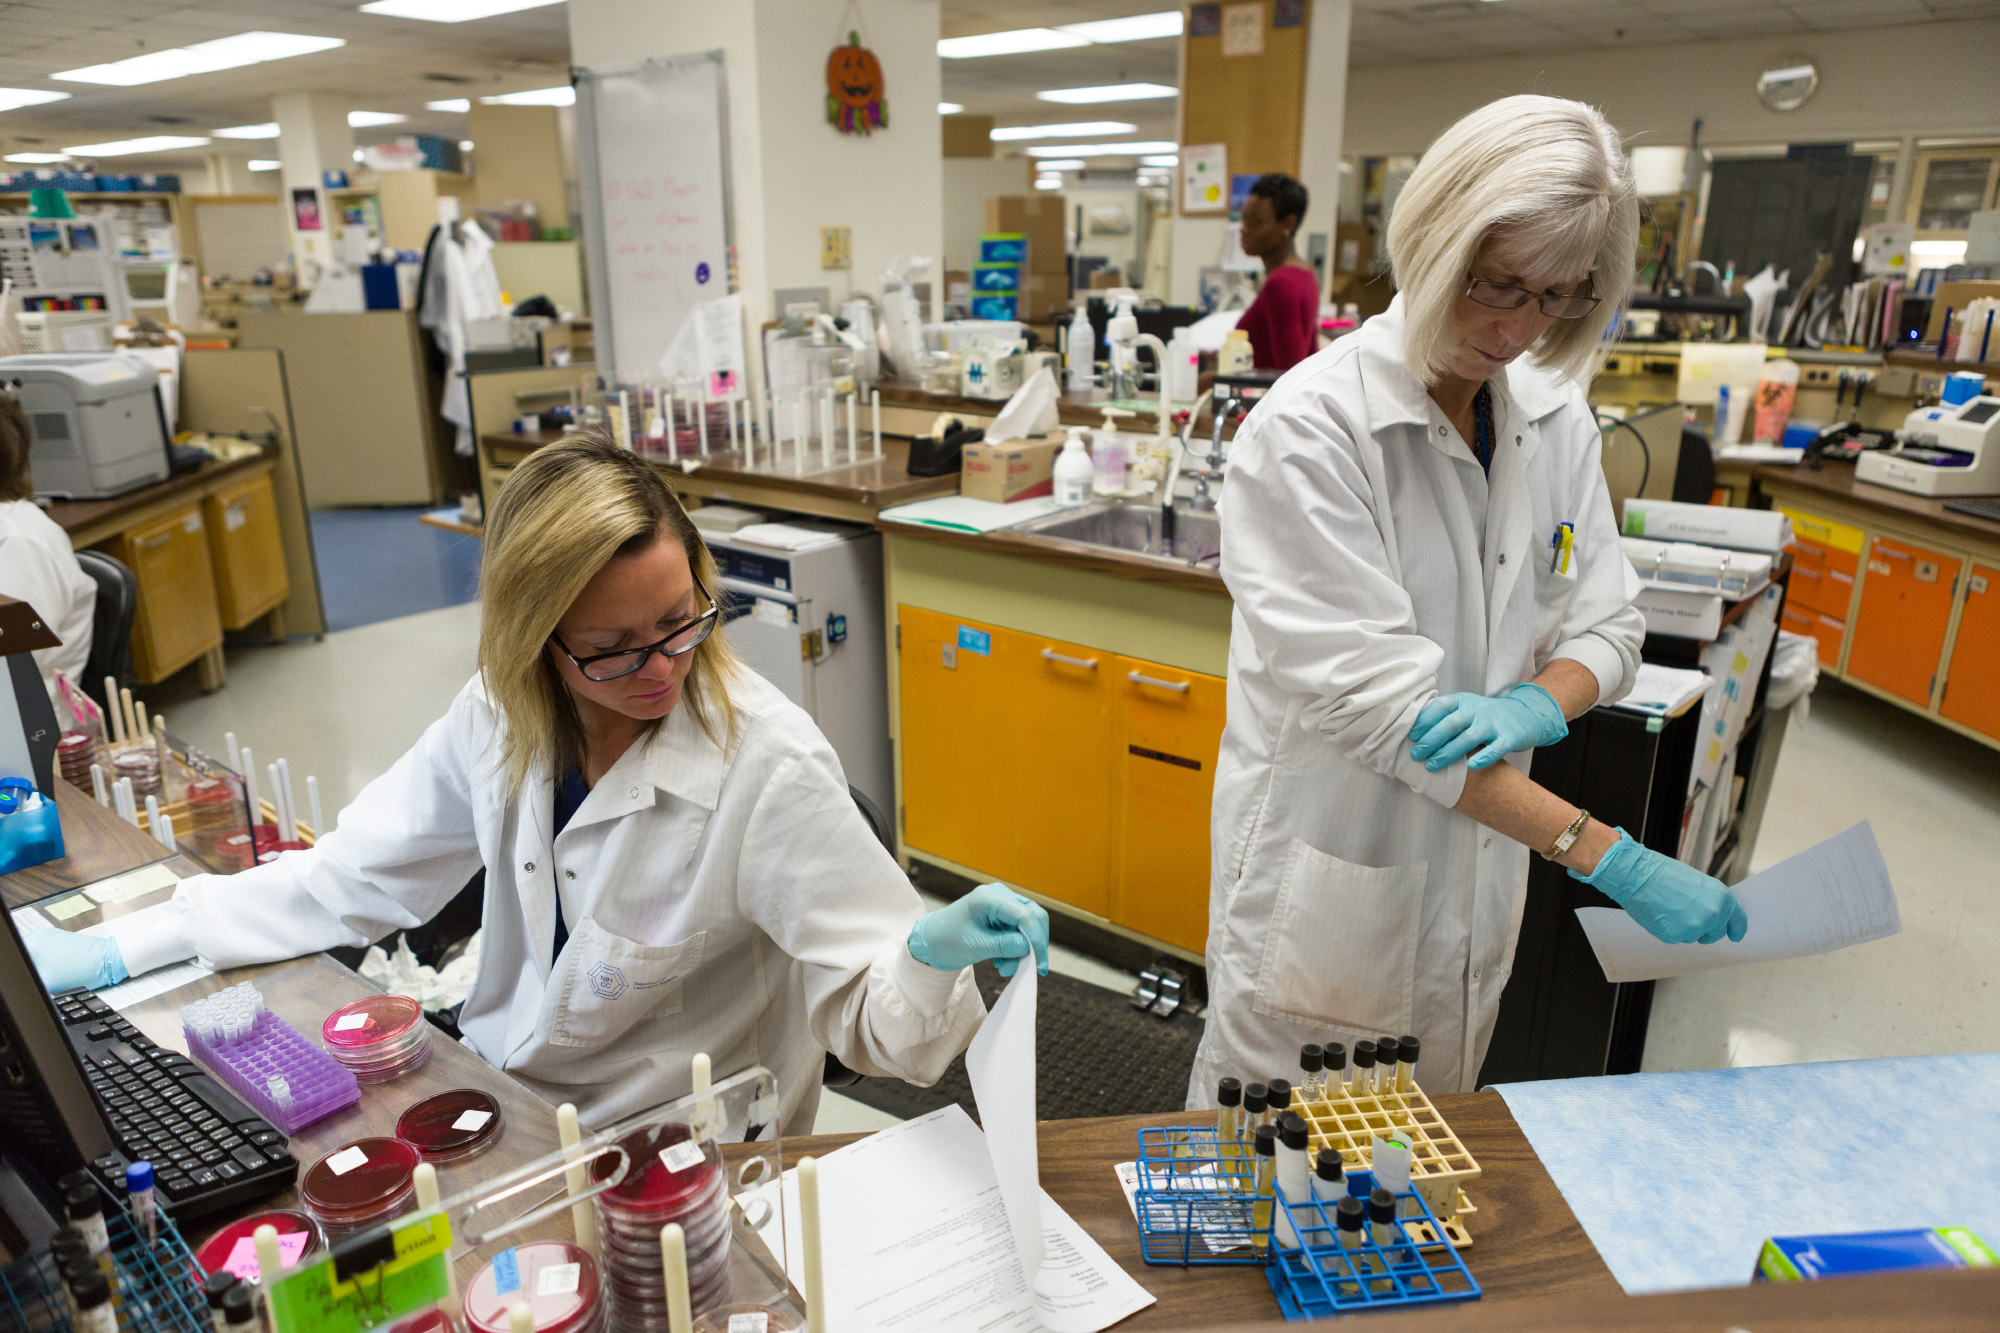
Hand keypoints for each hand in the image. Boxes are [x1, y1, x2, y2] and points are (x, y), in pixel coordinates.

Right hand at [25, 928, 128, 992]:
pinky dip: (46, 962)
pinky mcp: (63, 940)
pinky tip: (55, 971)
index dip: (17, 971)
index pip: (15, 957)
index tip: (23, 979)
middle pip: (23, 955)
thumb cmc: (78, 970)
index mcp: (31, 943)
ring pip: (35, 955)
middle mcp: (39, 935)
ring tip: (47, 976)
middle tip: (39, 979)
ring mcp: (52, 935)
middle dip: (26, 968)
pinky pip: (46, 952)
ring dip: (36, 966)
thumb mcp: (46, 981)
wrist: (108, 960)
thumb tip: (21, 984)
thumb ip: (29, 981)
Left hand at [907, 884, 1049, 976]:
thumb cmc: (947, 940)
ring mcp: (1001, 904)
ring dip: (1023, 949)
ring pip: (1028, 925)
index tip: (1038, 963)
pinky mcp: (1002, 915)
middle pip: (1032, 916)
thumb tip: (1030, 947)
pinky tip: (1003, 962)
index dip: (1035, 938)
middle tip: (1031, 968)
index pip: (1024, 915)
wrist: (931, 942)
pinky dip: (1016, 948)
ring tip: (1006, 968)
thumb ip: (1004, 945)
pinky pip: (1019, 931)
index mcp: (989, 898)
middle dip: (1033, 944)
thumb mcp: (975, 946)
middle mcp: (999, 895)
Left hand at [1409, 683, 1568, 771]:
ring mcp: (1493, 723)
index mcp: (1463, 701)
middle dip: (1431, 740)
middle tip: (1416, 755)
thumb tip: (1414, 735)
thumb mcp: (1465, 709)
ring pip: (1468, 738)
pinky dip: (1483, 757)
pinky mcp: (1509, 737)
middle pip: (1451, 724)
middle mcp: (1477, 710)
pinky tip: (1470, 767)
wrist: (1524, 714)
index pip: (1440, 707)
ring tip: (1432, 766)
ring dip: (1448, 753)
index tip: (1412, 736)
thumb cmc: (1485, 716)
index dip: (1424, 721)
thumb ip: (1445, 717)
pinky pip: (1495, 748)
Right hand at [1572, 829, 1748, 944]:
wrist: (1638, 876)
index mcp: (1722, 899)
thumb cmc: (1664, 874)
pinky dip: (1669, 930)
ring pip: (1693, 936)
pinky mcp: (1675, 937)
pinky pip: (1676, 938)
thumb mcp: (1699, 884)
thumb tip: (1713, 917)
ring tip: (1669, 908)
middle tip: (1688, 916)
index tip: (1735, 935)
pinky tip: (1660, 914)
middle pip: (1715, 934)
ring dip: (1684, 928)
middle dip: (1705, 930)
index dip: (1735, 929)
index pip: (1737, 920)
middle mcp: (1713, 915)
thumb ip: (1711, 901)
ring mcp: (1695, 928)